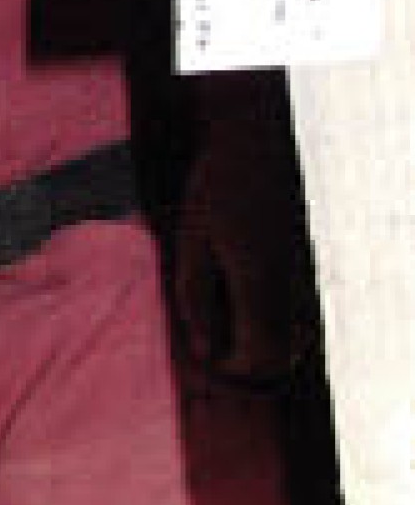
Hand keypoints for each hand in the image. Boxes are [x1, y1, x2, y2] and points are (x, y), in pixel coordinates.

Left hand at [173, 81, 316, 385]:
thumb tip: (202, 349)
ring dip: (262, 335)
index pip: (261, 355)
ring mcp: (310, 274)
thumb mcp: (191, 239)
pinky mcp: (314, 264)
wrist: (264, 138)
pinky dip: (275, 314)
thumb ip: (195, 297)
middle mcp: (295, 282)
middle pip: (283, 354)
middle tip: (212, 333)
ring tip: (227, 305)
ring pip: (297, 335)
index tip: (205, 350)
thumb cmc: (219, 183)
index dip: (231, 366)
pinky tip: (247, 285)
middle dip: (247, 356)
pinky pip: (301, 309)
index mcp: (261, 278)